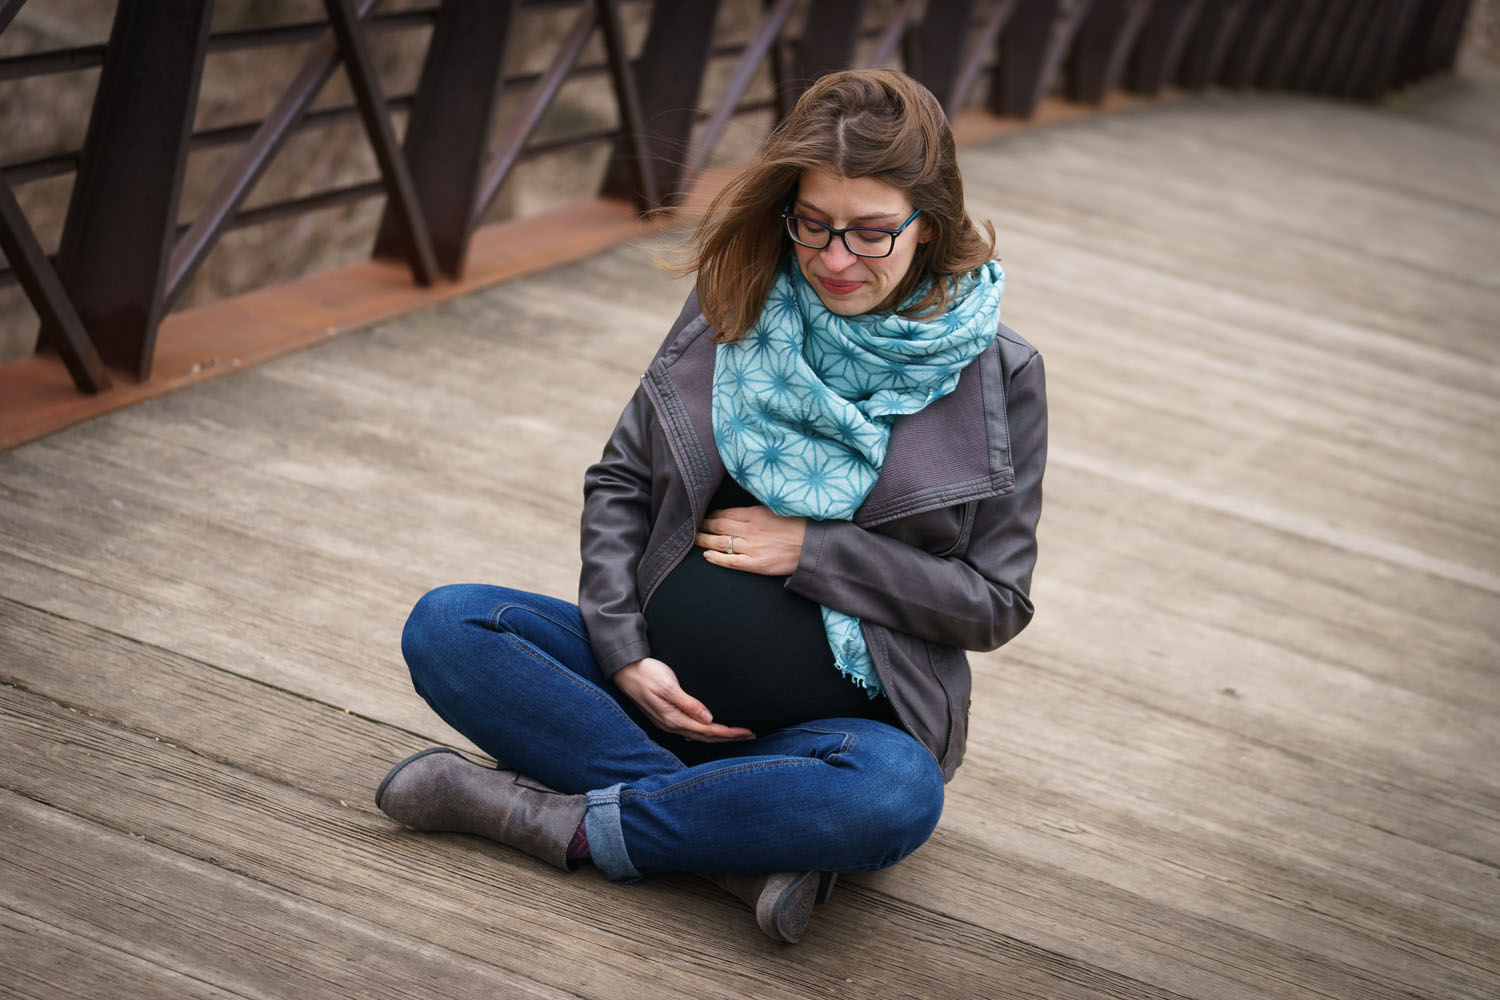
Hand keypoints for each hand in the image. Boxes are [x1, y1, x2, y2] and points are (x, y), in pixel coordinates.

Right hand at [613, 657, 755, 741]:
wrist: (624, 670)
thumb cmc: (646, 673)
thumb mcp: (668, 686)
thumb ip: (688, 703)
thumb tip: (708, 718)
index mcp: (674, 718)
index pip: (708, 730)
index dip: (729, 732)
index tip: (747, 731)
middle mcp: (672, 725)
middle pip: (706, 737)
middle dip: (729, 737)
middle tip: (750, 735)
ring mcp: (668, 723)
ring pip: (699, 736)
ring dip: (719, 736)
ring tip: (737, 735)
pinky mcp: (666, 717)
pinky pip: (691, 731)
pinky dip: (706, 733)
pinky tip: (711, 732)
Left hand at [697, 505, 806, 575]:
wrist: (814, 545)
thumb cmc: (800, 525)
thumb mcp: (778, 509)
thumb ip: (759, 510)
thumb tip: (744, 510)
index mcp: (755, 514)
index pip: (727, 513)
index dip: (713, 515)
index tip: (705, 516)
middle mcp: (750, 529)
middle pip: (720, 526)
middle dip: (705, 526)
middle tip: (694, 526)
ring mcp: (752, 547)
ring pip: (720, 543)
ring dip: (705, 540)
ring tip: (695, 539)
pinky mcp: (756, 564)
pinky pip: (731, 561)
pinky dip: (717, 558)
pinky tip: (706, 556)